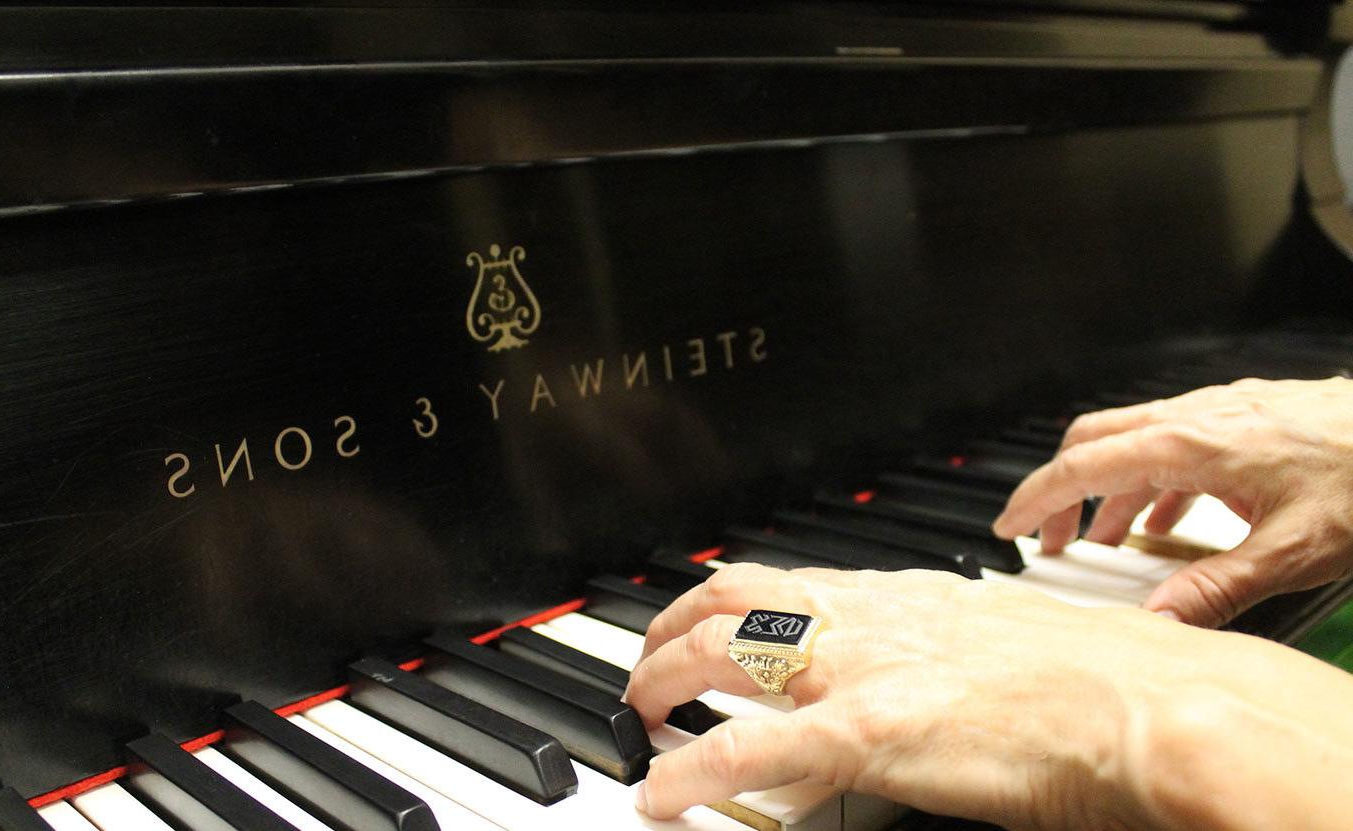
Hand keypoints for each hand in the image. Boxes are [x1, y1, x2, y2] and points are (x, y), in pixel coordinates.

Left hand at [624, 562, 1352, 830]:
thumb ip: (927, 651)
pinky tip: (661, 792)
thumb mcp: (987, 644)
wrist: (1137, 703)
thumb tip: (896, 680)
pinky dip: (691, 770)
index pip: (780, 580)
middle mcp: (865, 617)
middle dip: (671, 629)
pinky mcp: (867, 731)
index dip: (718, 598)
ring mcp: (859, 669)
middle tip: (648, 669)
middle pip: (731, 598)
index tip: (693, 621)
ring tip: (639, 717)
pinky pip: (749, 747)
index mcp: (896, 596)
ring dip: (662, 680)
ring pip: (722, 650)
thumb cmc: (1086, 678)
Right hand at [993, 377, 1352, 626]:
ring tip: (1106, 538)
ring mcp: (1223, 410)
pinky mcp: (1248, 414)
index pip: (1084, 466)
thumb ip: (1215, 589)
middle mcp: (1198, 416)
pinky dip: (1153, 477)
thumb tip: (1156, 623)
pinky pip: (1175, 438)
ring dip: (1108, 487)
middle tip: (1044, 536)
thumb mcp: (1293, 552)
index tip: (1008, 526)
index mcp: (1192, 444)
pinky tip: (1173, 513)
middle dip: (1059, 489)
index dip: (1036, 498)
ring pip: (1135, 438)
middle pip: (1094, 440)